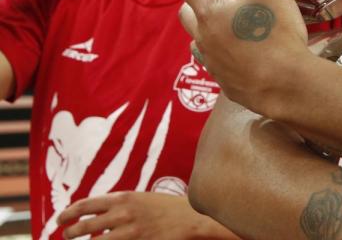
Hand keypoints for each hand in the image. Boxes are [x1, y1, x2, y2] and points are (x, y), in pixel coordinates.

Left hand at [57, 192, 231, 238]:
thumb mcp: (139, 198)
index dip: (67, 214)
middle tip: (66, 236)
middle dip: (70, 233)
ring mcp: (130, 231)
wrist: (190, 217)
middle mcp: (122, 213)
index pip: (84, 205)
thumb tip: (92, 213)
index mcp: (122, 198)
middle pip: (83, 227)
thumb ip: (117, 204)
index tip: (60, 220)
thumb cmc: (165, 207)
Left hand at [173, 0, 310, 114]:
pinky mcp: (226, 82)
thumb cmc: (276, 34)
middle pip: (187, 11)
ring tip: (226, 18)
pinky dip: (221, 50)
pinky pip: (215, 61)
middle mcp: (204, 38)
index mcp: (209, 11)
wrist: (287, 87)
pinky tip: (240, 49)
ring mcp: (213, 63)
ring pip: (198, 38)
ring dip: (206, 25)